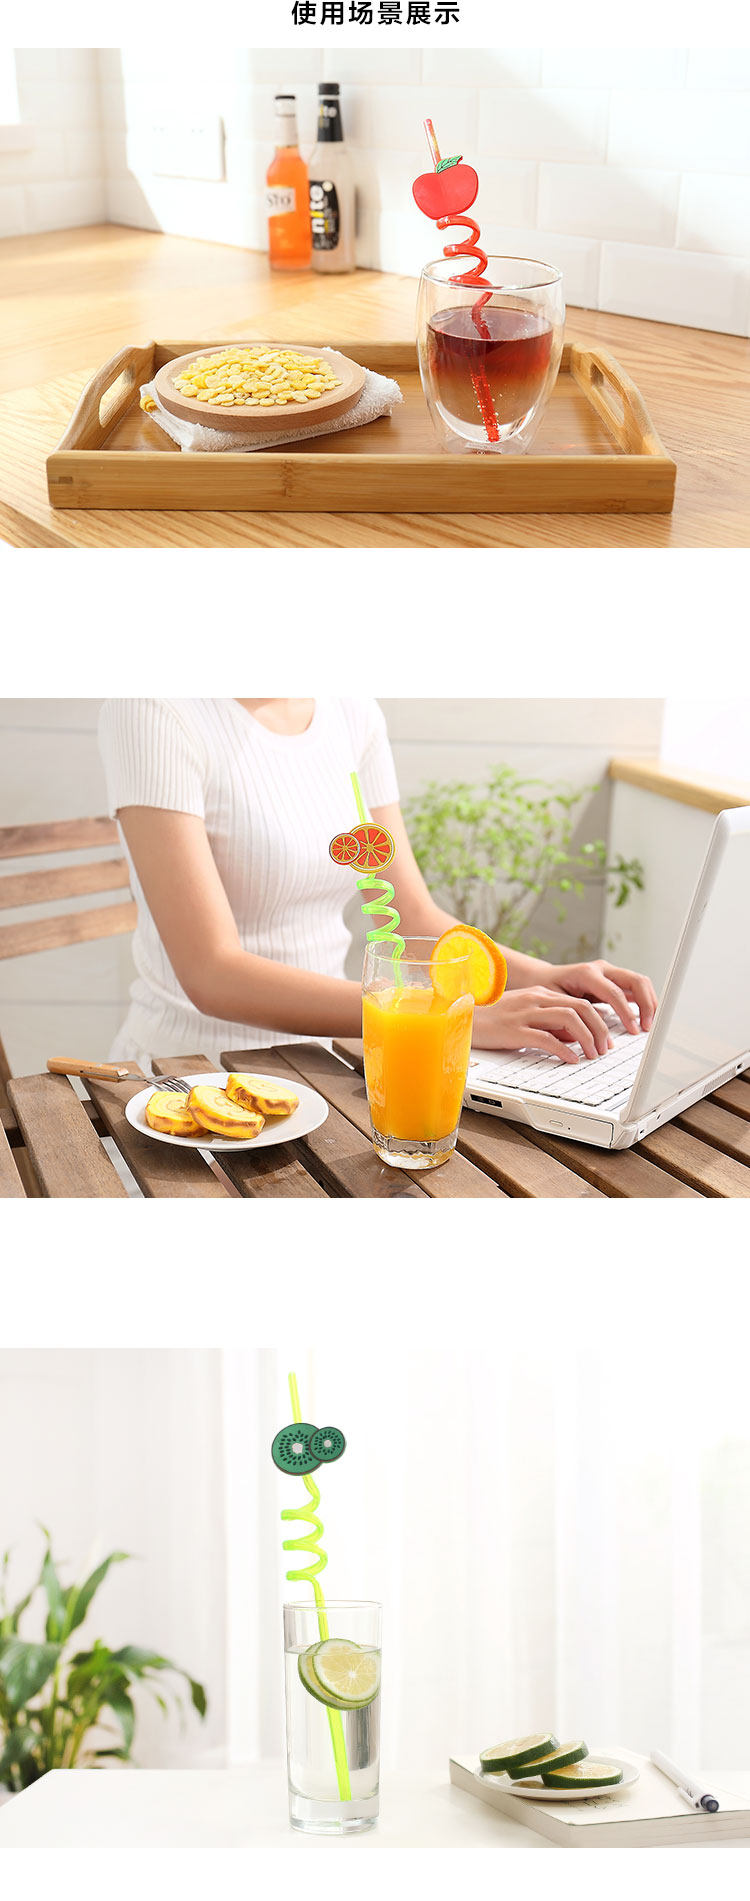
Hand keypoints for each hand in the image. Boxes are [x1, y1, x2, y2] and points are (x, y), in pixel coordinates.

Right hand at [473, 986, 622, 1064]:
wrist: (459, 1020)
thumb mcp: (525, 1018)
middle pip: (580, 1008)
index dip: (599, 1021)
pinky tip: (571, 1059)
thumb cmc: (493, 1022)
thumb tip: (576, 1038)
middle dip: (599, 1029)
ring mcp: (524, 1013)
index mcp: (540, 994)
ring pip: (569, 1018)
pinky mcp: (514, 1030)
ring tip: (592, 1055)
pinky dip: (564, 1049)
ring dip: (587, 1038)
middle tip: (605, 1049)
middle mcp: (535, 999)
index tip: (606, 1039)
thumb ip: (550, 1024)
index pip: (580, 1002)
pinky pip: (546, 1038)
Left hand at [539, 959, 656, 1034]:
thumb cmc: (545, 990)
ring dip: (649, 1003)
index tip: (633, 1030)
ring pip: (640, 982)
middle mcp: (601, 969)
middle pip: (635, 981)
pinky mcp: (613, 980)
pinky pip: (635, 988)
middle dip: (646, 1004)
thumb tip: (587, 1037)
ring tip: (649, 1024)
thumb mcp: (553, 1003)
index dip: (627, 1013)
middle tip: (648, 1027)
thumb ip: (570, 1017)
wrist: (542, 978)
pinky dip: (643, 1002)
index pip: (614, 992)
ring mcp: (609, 973)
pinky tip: (644, 1018)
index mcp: (586, 973)